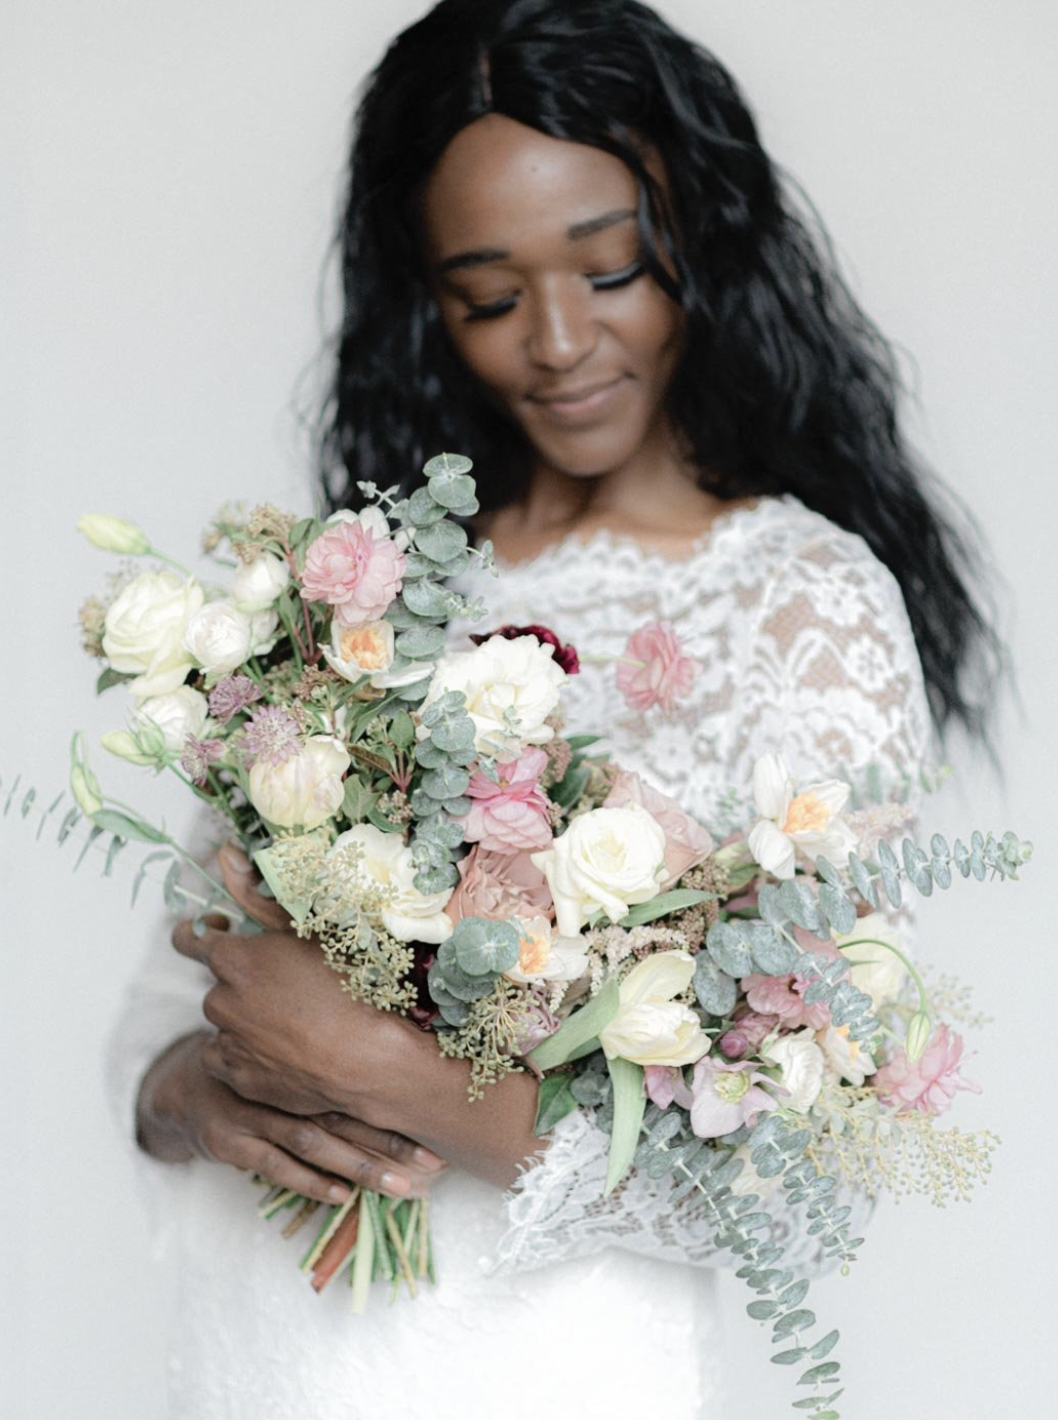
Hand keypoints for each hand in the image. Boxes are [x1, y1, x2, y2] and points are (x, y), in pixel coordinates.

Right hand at [136, 1031, 445, 1202]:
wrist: (182, 1089)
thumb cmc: (252, 1074)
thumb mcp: (289, 1059)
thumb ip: (332, 1067)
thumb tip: (400, 1077)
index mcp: (302, 1060)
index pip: (358, 1082)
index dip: (399, 1103)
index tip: (439, 1124)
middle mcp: (283, 1083)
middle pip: (344, 1112)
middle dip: (392, 1139)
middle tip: (435, 1161)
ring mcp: (254, 1112)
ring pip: (314, 1140)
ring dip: (360, 1165)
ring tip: (400, 1186)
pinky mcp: (229, 1140)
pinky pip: (274, 1164)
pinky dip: (309, 1180)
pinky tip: (341, 1195)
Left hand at [172, 846, 400, 1120]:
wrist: (368, 1059)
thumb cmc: (347, 985)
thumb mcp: (307, 928)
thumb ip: (255, 893)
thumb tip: (222, 854)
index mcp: (234, 959)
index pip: (189, 940)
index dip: (203, 932)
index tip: (220, 931)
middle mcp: (219, 1000)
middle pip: (219, 983)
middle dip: (243, 981)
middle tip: (288, 986)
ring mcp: (227, 1043)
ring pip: (226, 1022)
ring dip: (247, 1017)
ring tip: (296, 1021)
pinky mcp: (238, 1078)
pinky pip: (229, 1059)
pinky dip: (247, 1053)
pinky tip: (285, 1049)